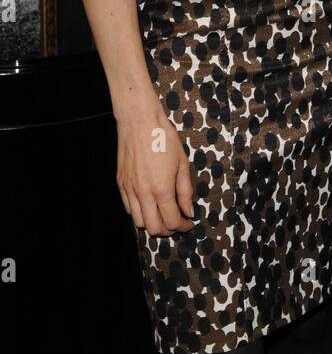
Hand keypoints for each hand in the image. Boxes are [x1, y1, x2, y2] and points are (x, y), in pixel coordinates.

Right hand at [116, 93, 195, 235]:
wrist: (139, 122)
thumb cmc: (163, 138)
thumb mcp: (182, 163)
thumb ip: (185, 191)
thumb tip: (189, 211)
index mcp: (162, 189)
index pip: (172, 221)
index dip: (182, 227)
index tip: (188, 223)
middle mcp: (143, 193)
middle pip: (153, 228)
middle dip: (167, 231)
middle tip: (176, 223)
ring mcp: (129, 189)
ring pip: (138, 222)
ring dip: (151, 223)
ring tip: (162, 214)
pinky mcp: (120, 183)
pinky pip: (128, 208)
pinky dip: (139, 212)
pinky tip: (149, 203)